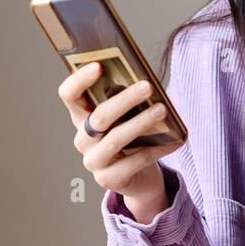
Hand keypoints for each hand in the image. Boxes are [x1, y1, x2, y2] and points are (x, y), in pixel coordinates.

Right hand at [58, 61, 182, 207]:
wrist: (139, 177)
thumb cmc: (133, 138)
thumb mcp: (127, 118)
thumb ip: (129, 101)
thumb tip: (146, 81)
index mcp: (81, 117)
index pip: (69, 95)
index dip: (79, 80)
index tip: (98, 65)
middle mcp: (83, 139)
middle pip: (98, 116)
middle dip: (124, 99)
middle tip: (148, 86)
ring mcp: (94, 162)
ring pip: (115, 139)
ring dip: (141, 122)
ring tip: (162, 110)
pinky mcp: (109, 180)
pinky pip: (135, 161)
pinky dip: (157, 149)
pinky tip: (175, 139)